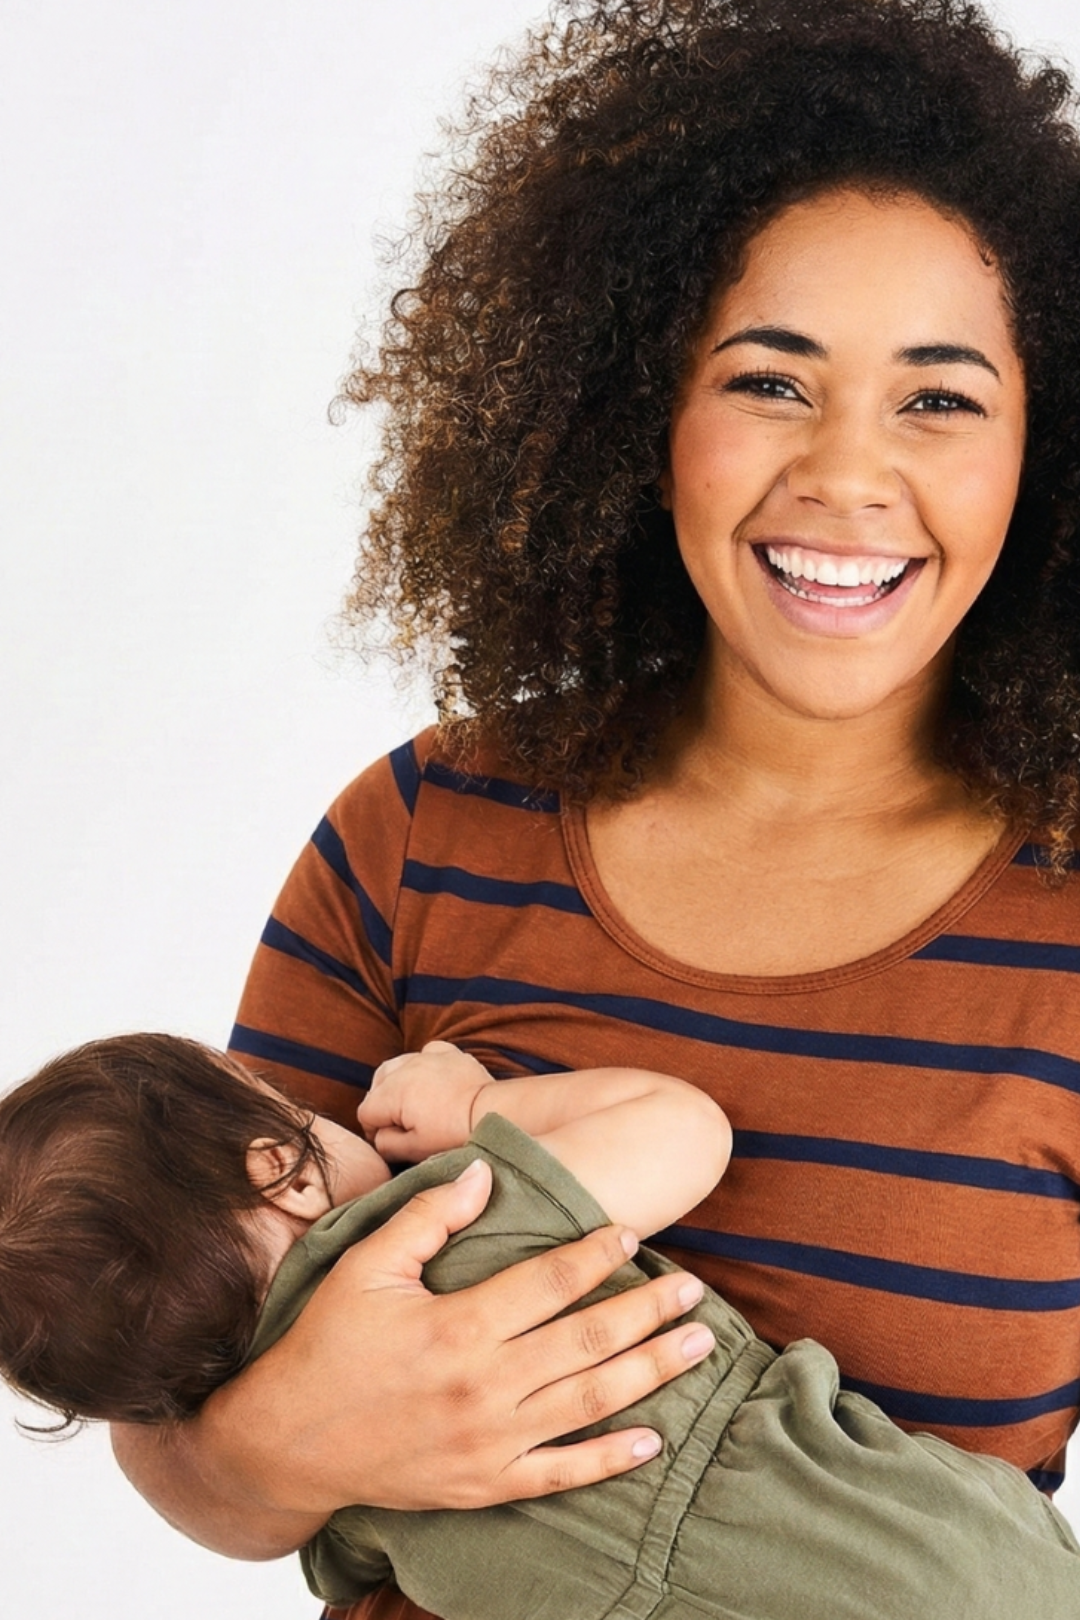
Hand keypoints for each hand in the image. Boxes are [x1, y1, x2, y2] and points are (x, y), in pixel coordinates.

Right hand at [194, 1160, 712, 1534]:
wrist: (288, 1443)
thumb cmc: (327, 1344)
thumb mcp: (366, 1267)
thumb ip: (428, 1217)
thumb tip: (486, 1174)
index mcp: (457, 1327)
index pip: (548, 1282)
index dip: (596, 1255)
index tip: (632, 1234)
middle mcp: (483, 1386)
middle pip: (587, 1340)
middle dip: (648, 1311)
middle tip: (695, 1289)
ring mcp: (490, 1443)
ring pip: (590, 1402)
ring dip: (650, 1372)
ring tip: (697, 1346)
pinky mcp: (486, 1485)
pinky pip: (561, 1474)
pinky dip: (610, 1458)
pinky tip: (652, 1439)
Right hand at [358, 1040, 494, 1160]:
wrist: (494, 1113)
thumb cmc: (454, 1135)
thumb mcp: (414, 1150)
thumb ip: (386, 1144)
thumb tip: (378, 1136)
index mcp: (391, 1093)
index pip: (365, 1112)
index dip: (374, 1131)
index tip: (391, 1140)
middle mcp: (404, 1068)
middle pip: (377, 1086)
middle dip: (384, 1105)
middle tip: (402, 1124)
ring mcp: (426, 1056)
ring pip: (397, 1066)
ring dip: (399, 1084)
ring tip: (413, 1105)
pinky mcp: (447, 1052)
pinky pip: (425, 1053)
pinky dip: (423, 1066)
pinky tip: (431, 1082)